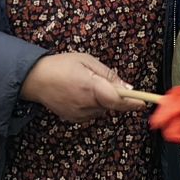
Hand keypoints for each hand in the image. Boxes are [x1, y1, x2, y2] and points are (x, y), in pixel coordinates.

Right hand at [20, 52, 137, 123]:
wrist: (35, 79)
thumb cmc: (60, 65)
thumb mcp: (86, 60)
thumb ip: (108, 74)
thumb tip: (127, 87)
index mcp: (90, 87)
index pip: (118, 100)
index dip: (133, 102)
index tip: (144, 102)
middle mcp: (86, 104)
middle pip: (112, 104)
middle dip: (113, 95)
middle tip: (99, 80)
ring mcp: (80, 114)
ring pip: (102, 109)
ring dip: (102, 99)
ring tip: (84, 85)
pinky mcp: (74, 119)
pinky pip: (92, 112)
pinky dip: (92, 105)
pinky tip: (79, 94)